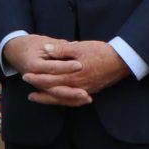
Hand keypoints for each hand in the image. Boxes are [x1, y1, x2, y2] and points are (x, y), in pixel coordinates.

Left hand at [9, 36, 129, 106]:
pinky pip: (73, 100)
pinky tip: (58, 99)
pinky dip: (63, 101)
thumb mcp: (80, 47)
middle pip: (53, 91)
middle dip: (39, 90)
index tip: (26, 75)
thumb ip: (62, 50)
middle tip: (28, 89)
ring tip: (36, 97)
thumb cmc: (101, 52)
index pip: (50, 79)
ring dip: (48, 98)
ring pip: (62, 98)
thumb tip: (46, 50)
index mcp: (72, 74)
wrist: (122, 61)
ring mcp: (84, 90)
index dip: (37, 78)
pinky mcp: (90, 91)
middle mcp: (77, 86)